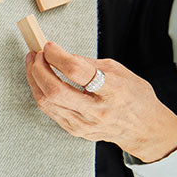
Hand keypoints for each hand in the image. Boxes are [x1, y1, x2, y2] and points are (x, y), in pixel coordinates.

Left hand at [26, 43, 176, 162]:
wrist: (142, 129)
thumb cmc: (134, 97)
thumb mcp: (120, 72)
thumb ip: (88, 64)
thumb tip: (61, 55)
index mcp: (113, 91)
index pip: (77, 72)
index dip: (58, 56)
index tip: (50, 46)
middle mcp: (96, 111)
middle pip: (55, 90)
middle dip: (38, 69)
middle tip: (37, 54)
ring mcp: (83, 124)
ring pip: (46, 102)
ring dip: (34, 79)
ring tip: (33, 63)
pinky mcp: (74, 130)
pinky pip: (49, 110)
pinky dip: (40, 92)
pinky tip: (39, 80)